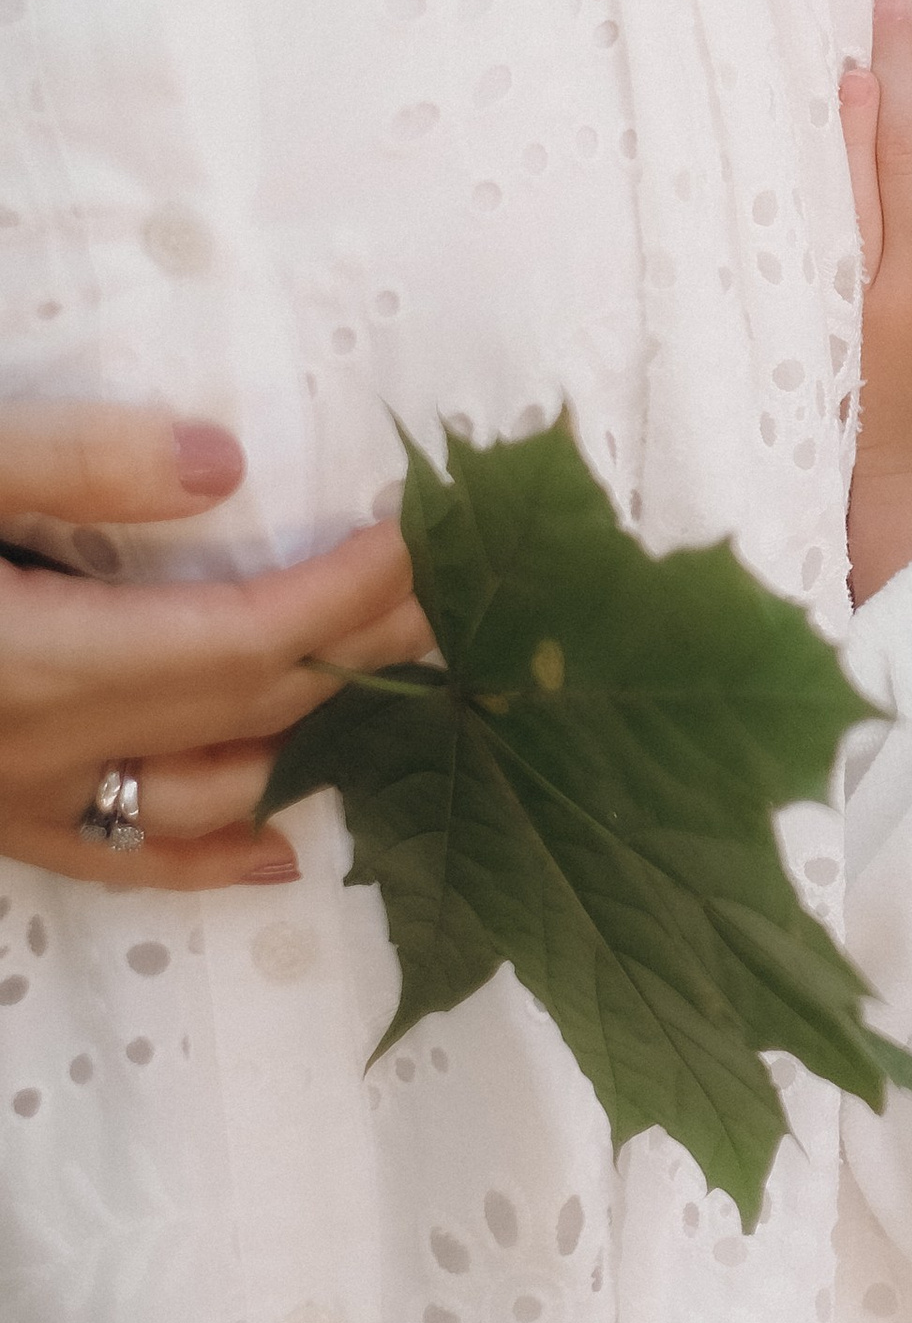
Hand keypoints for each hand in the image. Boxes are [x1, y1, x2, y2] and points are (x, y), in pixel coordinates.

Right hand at [0, 405, 428, 890]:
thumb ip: (66, 461)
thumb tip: (222, 464)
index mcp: (40, 665)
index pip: (242, 638)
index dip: (345, 594)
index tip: (423, 538)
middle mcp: (45, 755)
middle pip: (246, 710)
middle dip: (360, 649)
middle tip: (457, 595)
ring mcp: (17, 805)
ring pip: (206, 799)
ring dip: (312, 743)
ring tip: (399, 690)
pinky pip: (120, 861)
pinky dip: (210, 855)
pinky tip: (278, 849)